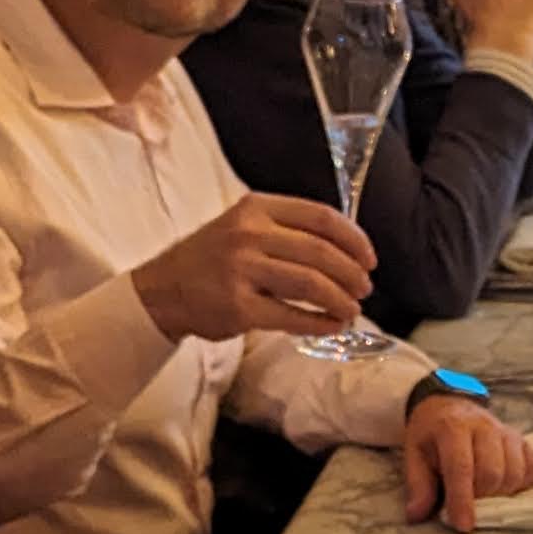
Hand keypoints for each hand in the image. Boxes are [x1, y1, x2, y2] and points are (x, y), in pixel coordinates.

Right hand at [135, 194, 377, 343]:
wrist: (162, 290)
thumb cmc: (212, 259)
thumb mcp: (244, 226)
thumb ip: (288, 229)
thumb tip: (348, 249)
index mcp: (256, 208)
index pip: (321, 217)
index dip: (354, 239)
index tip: (370, 258)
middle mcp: (249, 234)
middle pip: (321, 252)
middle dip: (352, 274)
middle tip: (365, 288)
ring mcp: (241, 270)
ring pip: (311, 284)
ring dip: (341, 300)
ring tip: (351, 310)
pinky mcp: (238, 307)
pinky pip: (292, 316)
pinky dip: (320, 323)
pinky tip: (332, 326)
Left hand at [400, 395, 532, 530]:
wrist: (449, 405)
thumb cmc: (431, 435)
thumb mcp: (414, 455)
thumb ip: (418, 486)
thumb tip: (416, 515)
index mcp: (452, 428)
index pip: (461, 467)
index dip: (463, 500)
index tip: (463, 525)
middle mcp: (484, 426)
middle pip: (492, 473)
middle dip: (481, 498)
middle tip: (468, 501)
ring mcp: (507, 432)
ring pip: (515, 473)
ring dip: (502, 494)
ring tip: (484, 493)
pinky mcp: (523, 440)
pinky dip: (523, 485)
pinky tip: (505, 487)